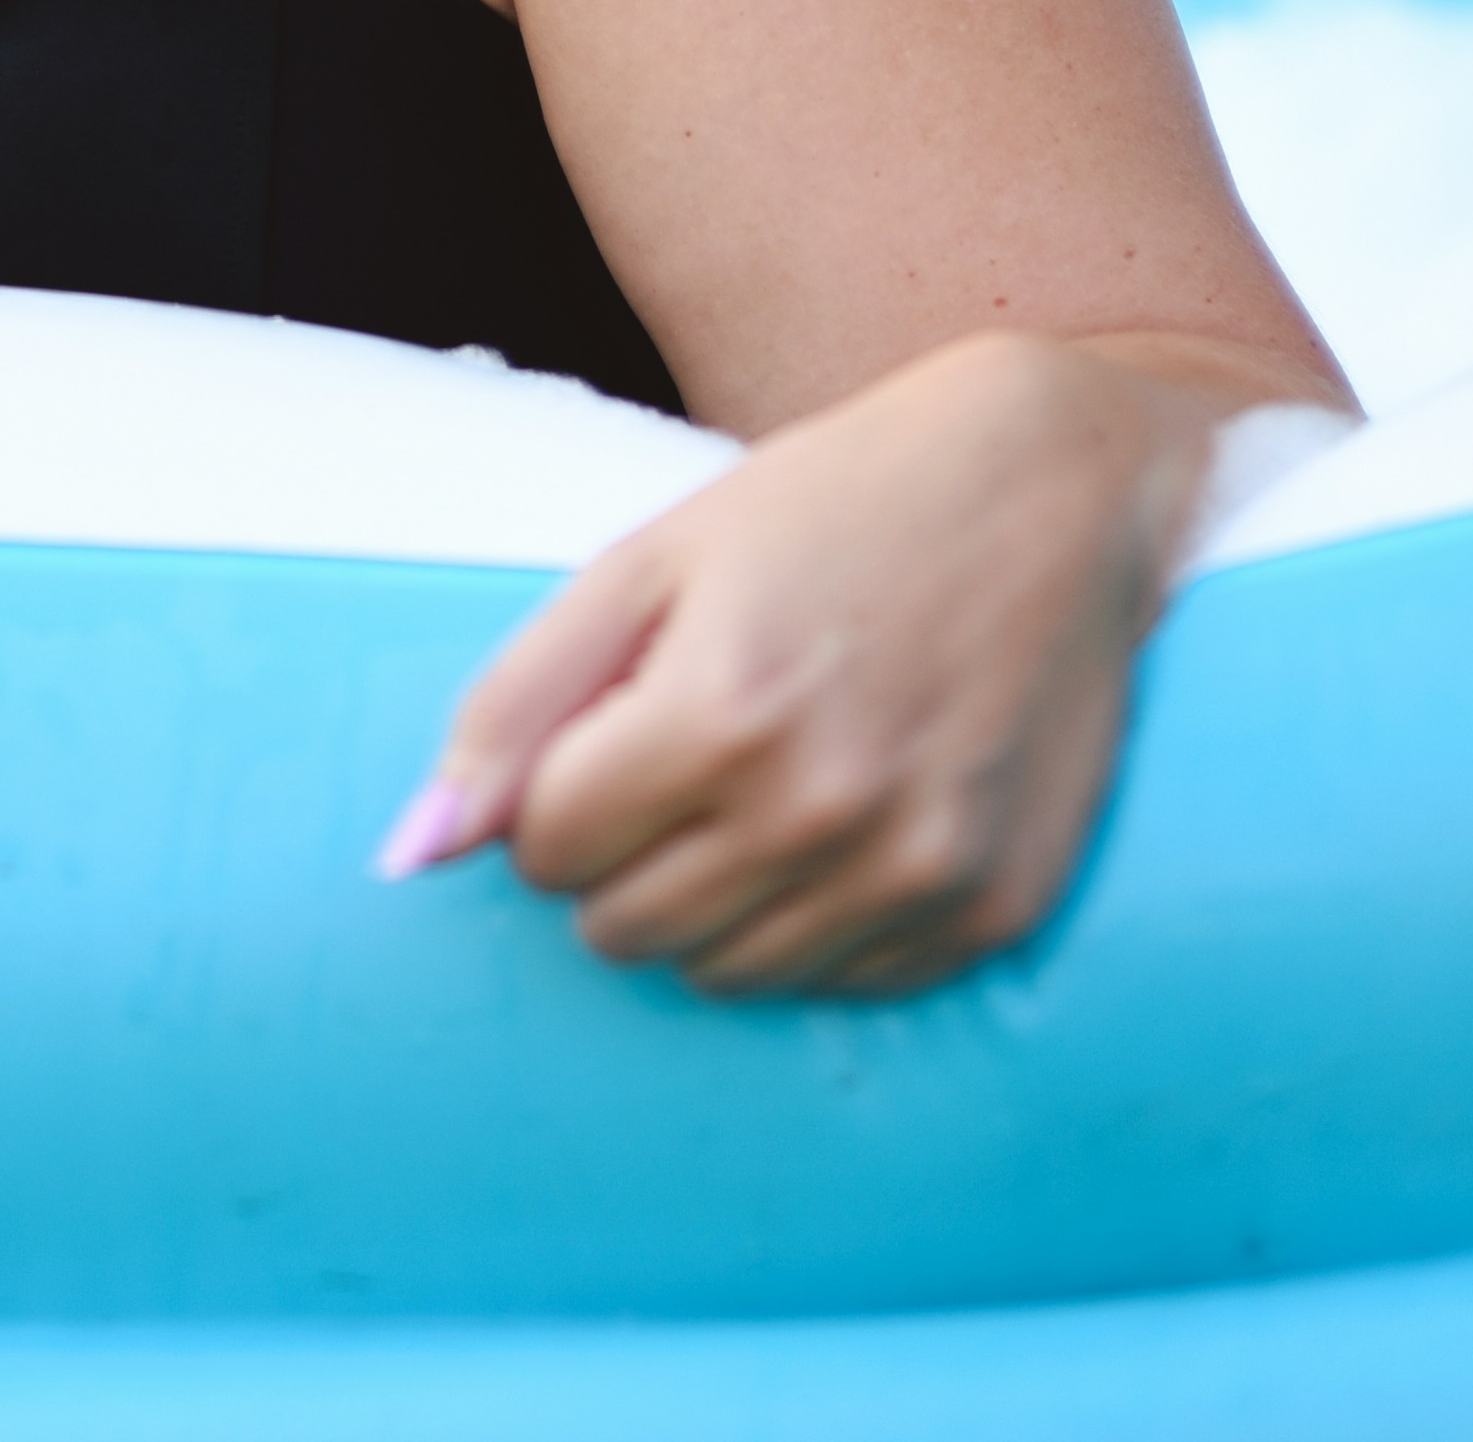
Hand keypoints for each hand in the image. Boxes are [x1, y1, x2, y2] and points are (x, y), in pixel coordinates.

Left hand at [375, 333, 1229, 999]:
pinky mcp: (990, 914)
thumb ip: (519, 701)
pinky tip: (851, 812)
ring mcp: (915, 874)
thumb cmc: (837, 503)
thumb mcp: (653, 560)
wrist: (1057, 488)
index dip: (560, 785)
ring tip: (765, 778)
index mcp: (721, 710)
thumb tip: (415, 847)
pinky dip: (815, 919)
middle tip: (682, 752)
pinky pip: (838, 984)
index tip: (611, 727)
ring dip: (712, 895)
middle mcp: (822, 811)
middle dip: (622, 850)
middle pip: (625, 929)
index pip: (548, 849)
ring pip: (722, 974)